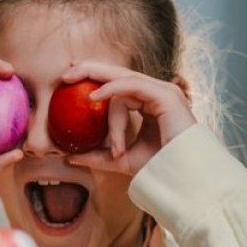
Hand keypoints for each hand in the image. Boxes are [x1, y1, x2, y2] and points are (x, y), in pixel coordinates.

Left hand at [60, 60, 197, 175]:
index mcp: (150, 103)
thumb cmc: (158, 168)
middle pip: (120, 74)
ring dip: (97, 89)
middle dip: (91, 70)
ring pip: (122, 82)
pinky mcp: (164, 96)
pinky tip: (93, 97)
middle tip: (66, 72)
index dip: (96, 81)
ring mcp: (163, 92)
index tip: (70, 83)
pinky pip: (132, 87)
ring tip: (70, 81)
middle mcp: (156, 94)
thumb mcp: (120, 159)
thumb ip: (97, 155)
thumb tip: (70, 157)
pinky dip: (111, 90)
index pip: (120, 86)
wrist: (180, 176)